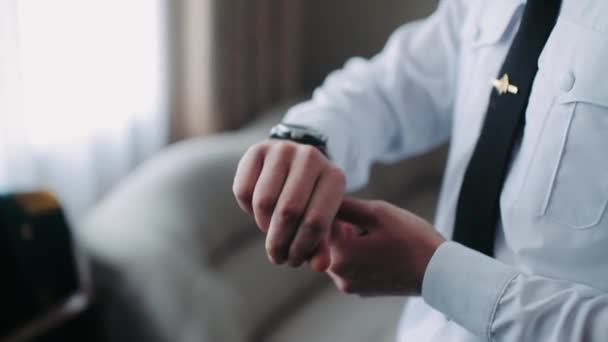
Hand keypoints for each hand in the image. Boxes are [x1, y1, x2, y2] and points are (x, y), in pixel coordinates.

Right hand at [233, 140, 344, 268]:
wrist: (297, 164)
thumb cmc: (313, 199)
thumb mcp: (323, 220)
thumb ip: (321, 244)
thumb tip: (318, 266)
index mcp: (335, 177)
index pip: (316, 221)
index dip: (301, 248)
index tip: (294, 260)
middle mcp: (312, 157)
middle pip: (288, 212)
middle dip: (279, 241)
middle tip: (277, 255)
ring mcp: (284, 149)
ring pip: (263, 201)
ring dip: (264, 225)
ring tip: (270, 231)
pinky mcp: (258, 149)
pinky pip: (243, 190)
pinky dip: (247, 209)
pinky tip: (259, 211)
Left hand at [324, 197, 444, 296]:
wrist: (439, 273)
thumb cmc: (411, 239)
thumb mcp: (377, 212)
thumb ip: (346, 205)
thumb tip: (326, 199)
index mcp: (339, 256)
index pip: (321, 224)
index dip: (336, 210)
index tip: (355, 205)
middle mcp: (339, 275)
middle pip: (328, 241)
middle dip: (343, 226)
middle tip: (369, 219)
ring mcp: (351, 286)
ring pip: (340, 253)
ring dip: (351, 240)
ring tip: (377, 234)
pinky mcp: (362, 291)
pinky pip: (351, 266)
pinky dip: (360, 254)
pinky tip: (381, 248)